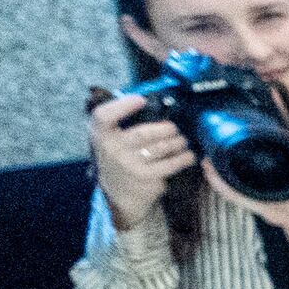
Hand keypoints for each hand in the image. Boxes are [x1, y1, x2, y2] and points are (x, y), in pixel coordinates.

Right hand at [88, 93, 192, 228]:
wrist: (119, 193)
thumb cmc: (117, 156)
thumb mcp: (108, 137)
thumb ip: (118, 119)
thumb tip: (141, 95)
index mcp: (100, 134)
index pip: (104, 116)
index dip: (122, 106)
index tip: (141, 100)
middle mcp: (112, 149)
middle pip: (143, 133)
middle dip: (166, 128)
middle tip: (174, 128)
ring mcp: (130, 165)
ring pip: (160, 147)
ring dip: (177, 142)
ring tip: (182, 140)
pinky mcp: (147, 177)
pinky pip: (170, 164)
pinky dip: (183, 158)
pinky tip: (188, 155)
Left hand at [215, 162, 288, 260]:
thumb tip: (287, 154)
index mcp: (280, 204)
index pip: (238, 193)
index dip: (218, 179)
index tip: (208, 163)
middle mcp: (273, 214)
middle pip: (236, 198)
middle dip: (220, 181)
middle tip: (210, 162)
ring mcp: (276, 219)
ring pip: (246, 202)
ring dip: (233, 187)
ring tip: (226, 168)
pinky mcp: (281, 220)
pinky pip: (258, 205)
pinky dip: (248, 193)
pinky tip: (249, 181)